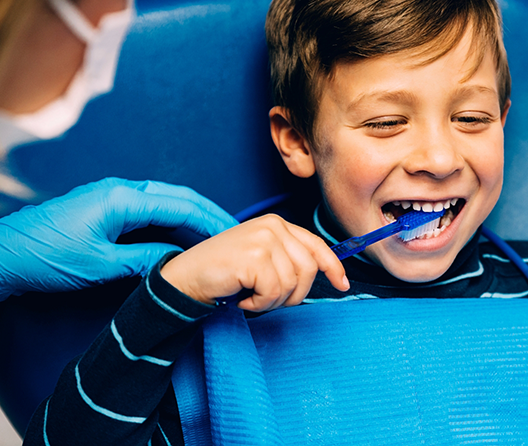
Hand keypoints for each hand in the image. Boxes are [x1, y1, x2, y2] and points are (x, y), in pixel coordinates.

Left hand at [0, 178, 236, 305]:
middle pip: (179, 197)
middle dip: (209, 213)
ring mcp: (113, 196)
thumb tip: (179, 263)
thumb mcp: (100, 265)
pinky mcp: (107, 207)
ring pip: (166, 200)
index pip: (180, 206)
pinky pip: (150, 208)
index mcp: (122, 198)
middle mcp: (121, 190)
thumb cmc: (44, 257)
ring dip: (192, 216)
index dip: (211, 221)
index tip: (234, 235)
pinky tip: (182, 236)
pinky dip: (173, 220)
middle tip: (235, 233)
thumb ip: (145, 260)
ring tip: (216, 235)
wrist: (2, 255)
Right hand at [160, 214, 349, 311]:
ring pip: (292, 284)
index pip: (316, 245)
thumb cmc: (224, 273)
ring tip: (250, 295)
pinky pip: (274, 293)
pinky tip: (242, 297)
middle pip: (309, 270)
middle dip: (292, 294)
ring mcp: (264, 239)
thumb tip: (326, 273)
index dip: (333, 266)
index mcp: (278, 224)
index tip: (342, 284)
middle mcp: (273, 226)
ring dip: (271, 301)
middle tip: (266, 298)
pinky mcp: (254, 257)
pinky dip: (258, 303)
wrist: (185, 278)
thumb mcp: (262, 258)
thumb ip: (288, 259)